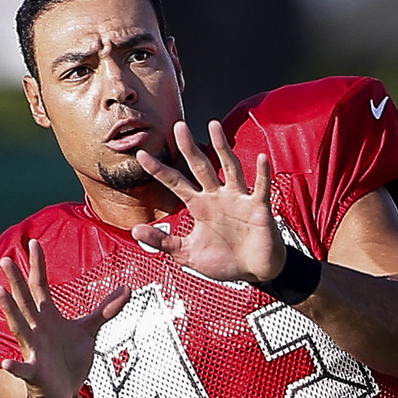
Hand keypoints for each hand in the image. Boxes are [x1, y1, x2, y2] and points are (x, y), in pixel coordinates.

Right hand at [0, 239, 130, 397]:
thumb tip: (127, 289)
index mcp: (48, 318)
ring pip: (20, 327)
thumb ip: (105, 310)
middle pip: (25, 301)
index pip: (40, 286)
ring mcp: (33, 350)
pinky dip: (15, 366)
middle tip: (6, 260)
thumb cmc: (69, 360)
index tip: (33, 242)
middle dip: (16, 281)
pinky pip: (23, 369)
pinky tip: (8, 362)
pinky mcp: (34, 373)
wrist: (62, 394)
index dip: (38, 265)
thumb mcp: (89, 330)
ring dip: (10, 311)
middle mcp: (36, 330)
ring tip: (1, 292)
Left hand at [132, 120, 284, 283]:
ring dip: (221, 147)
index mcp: (199, 206)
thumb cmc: (224, 261)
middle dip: (188, 147)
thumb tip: (135, 231)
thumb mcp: (187, 253)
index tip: (141, 154)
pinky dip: (262, 173)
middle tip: (177, 126)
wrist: (254, 271)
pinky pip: (260, 187)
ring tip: (213, 126)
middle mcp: (217, 197)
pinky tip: (260, 158)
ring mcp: (238, 199)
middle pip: (200, 166)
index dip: (159, 169)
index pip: (175, 183)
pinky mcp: (258, 207)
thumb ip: (163, 242)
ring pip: (229, 167)